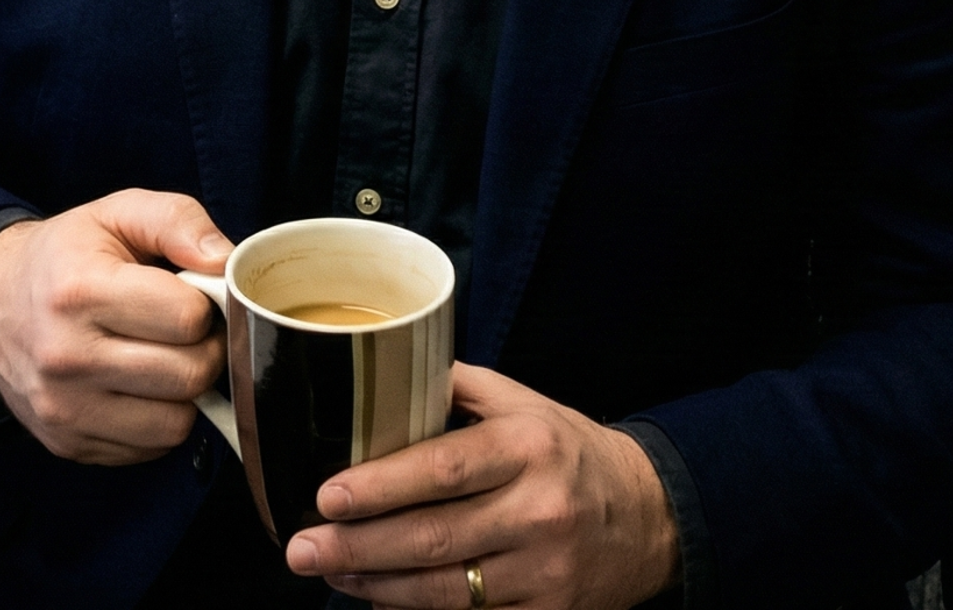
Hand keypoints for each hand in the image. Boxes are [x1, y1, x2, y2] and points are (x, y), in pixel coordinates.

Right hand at [0, 189, 231, 464]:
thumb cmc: (65, 255)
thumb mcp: (117, 213)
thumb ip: (177, 221)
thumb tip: (225, 261)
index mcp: (81, 290)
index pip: (187, 317)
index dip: (205, 302)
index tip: (190, 293)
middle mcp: (67, 357)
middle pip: (189, 375)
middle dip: (205, 349)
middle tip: (188, 329)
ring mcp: (64, 409)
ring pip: (175, 423)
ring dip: (184, 391)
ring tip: (164, 357)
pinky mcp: (67, 443)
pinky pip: (149, 448)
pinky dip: (158, 419)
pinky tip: (139, 385)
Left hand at [285, 363, 678, 607]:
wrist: (649, 515)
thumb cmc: (567, 449)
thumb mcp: (522, 402)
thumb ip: (456, 385)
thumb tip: (382, 366)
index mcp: (526, 447)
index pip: (443, 469)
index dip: (382, 486)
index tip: (328, 494)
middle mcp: (538, 511)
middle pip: (434, 538)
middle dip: (359, 546)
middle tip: (303, 547)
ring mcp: (545, 573)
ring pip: (446, 591)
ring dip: (377, 585)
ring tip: (330, 570)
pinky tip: (378, 599)